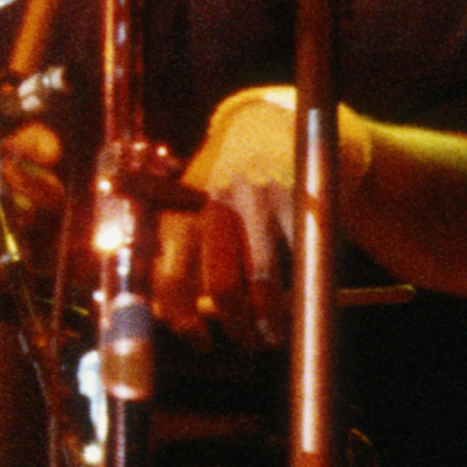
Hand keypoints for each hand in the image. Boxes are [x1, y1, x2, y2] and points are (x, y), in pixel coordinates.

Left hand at [148, 86, 365, 347]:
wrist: (270, 124)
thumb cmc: (223, 179)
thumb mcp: (188, 203)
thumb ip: (177, 250)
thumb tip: (166, 314)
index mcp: (180, 212)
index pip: (168, 280)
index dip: (183, 322)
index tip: (200, 342)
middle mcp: (215, 207)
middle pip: (223, 289)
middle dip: (238, 327)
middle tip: (247, 342)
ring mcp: (259, 204)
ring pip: (265, 283)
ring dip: (272, 320)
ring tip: (274, 334)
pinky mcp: (297, 203)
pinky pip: (298, 262)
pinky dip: (299, 288)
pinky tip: (297, 297)